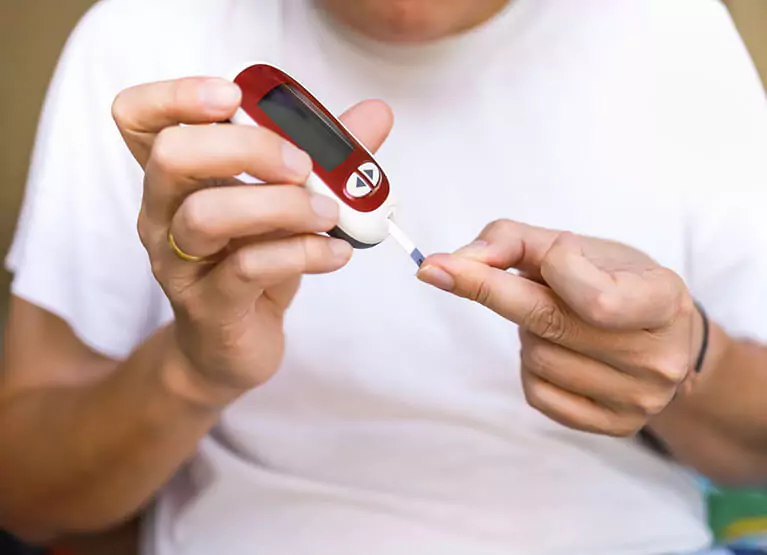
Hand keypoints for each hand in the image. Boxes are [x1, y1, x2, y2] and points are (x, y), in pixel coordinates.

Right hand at [111, 77, 392, 404]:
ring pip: (208, 216)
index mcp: (176, 177)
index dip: (176, 95)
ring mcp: (179, 263)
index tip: (233, 96)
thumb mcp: (286, 202)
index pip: (138, 118)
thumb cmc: (253, 262)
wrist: (232, 345)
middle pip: (172, 156)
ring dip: (282, 205)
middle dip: (247, 146)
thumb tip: (376, 114)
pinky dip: (303, 252)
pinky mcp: (209, 306)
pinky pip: (249, 269)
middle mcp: (163, 215)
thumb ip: (326, 156)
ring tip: (330, 211)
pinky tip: (336, 252)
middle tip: (303, 164)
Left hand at [417, 220, 701, 436]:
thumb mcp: (576, 245)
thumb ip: (513, 241)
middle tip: (464, 273)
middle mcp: (660, 357)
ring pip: (537, 358)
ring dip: (525, 331)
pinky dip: (530, 367)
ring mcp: (641, 399)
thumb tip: (456, 262)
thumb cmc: (613, 279)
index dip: (544, 269)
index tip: (476, 256)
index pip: (594, 297)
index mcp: (663, 299)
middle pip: (548, 324)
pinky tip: (555, 349)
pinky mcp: (617, 426)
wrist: (663, 335)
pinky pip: (538, 394)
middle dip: (502, 292)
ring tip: (552, 317)